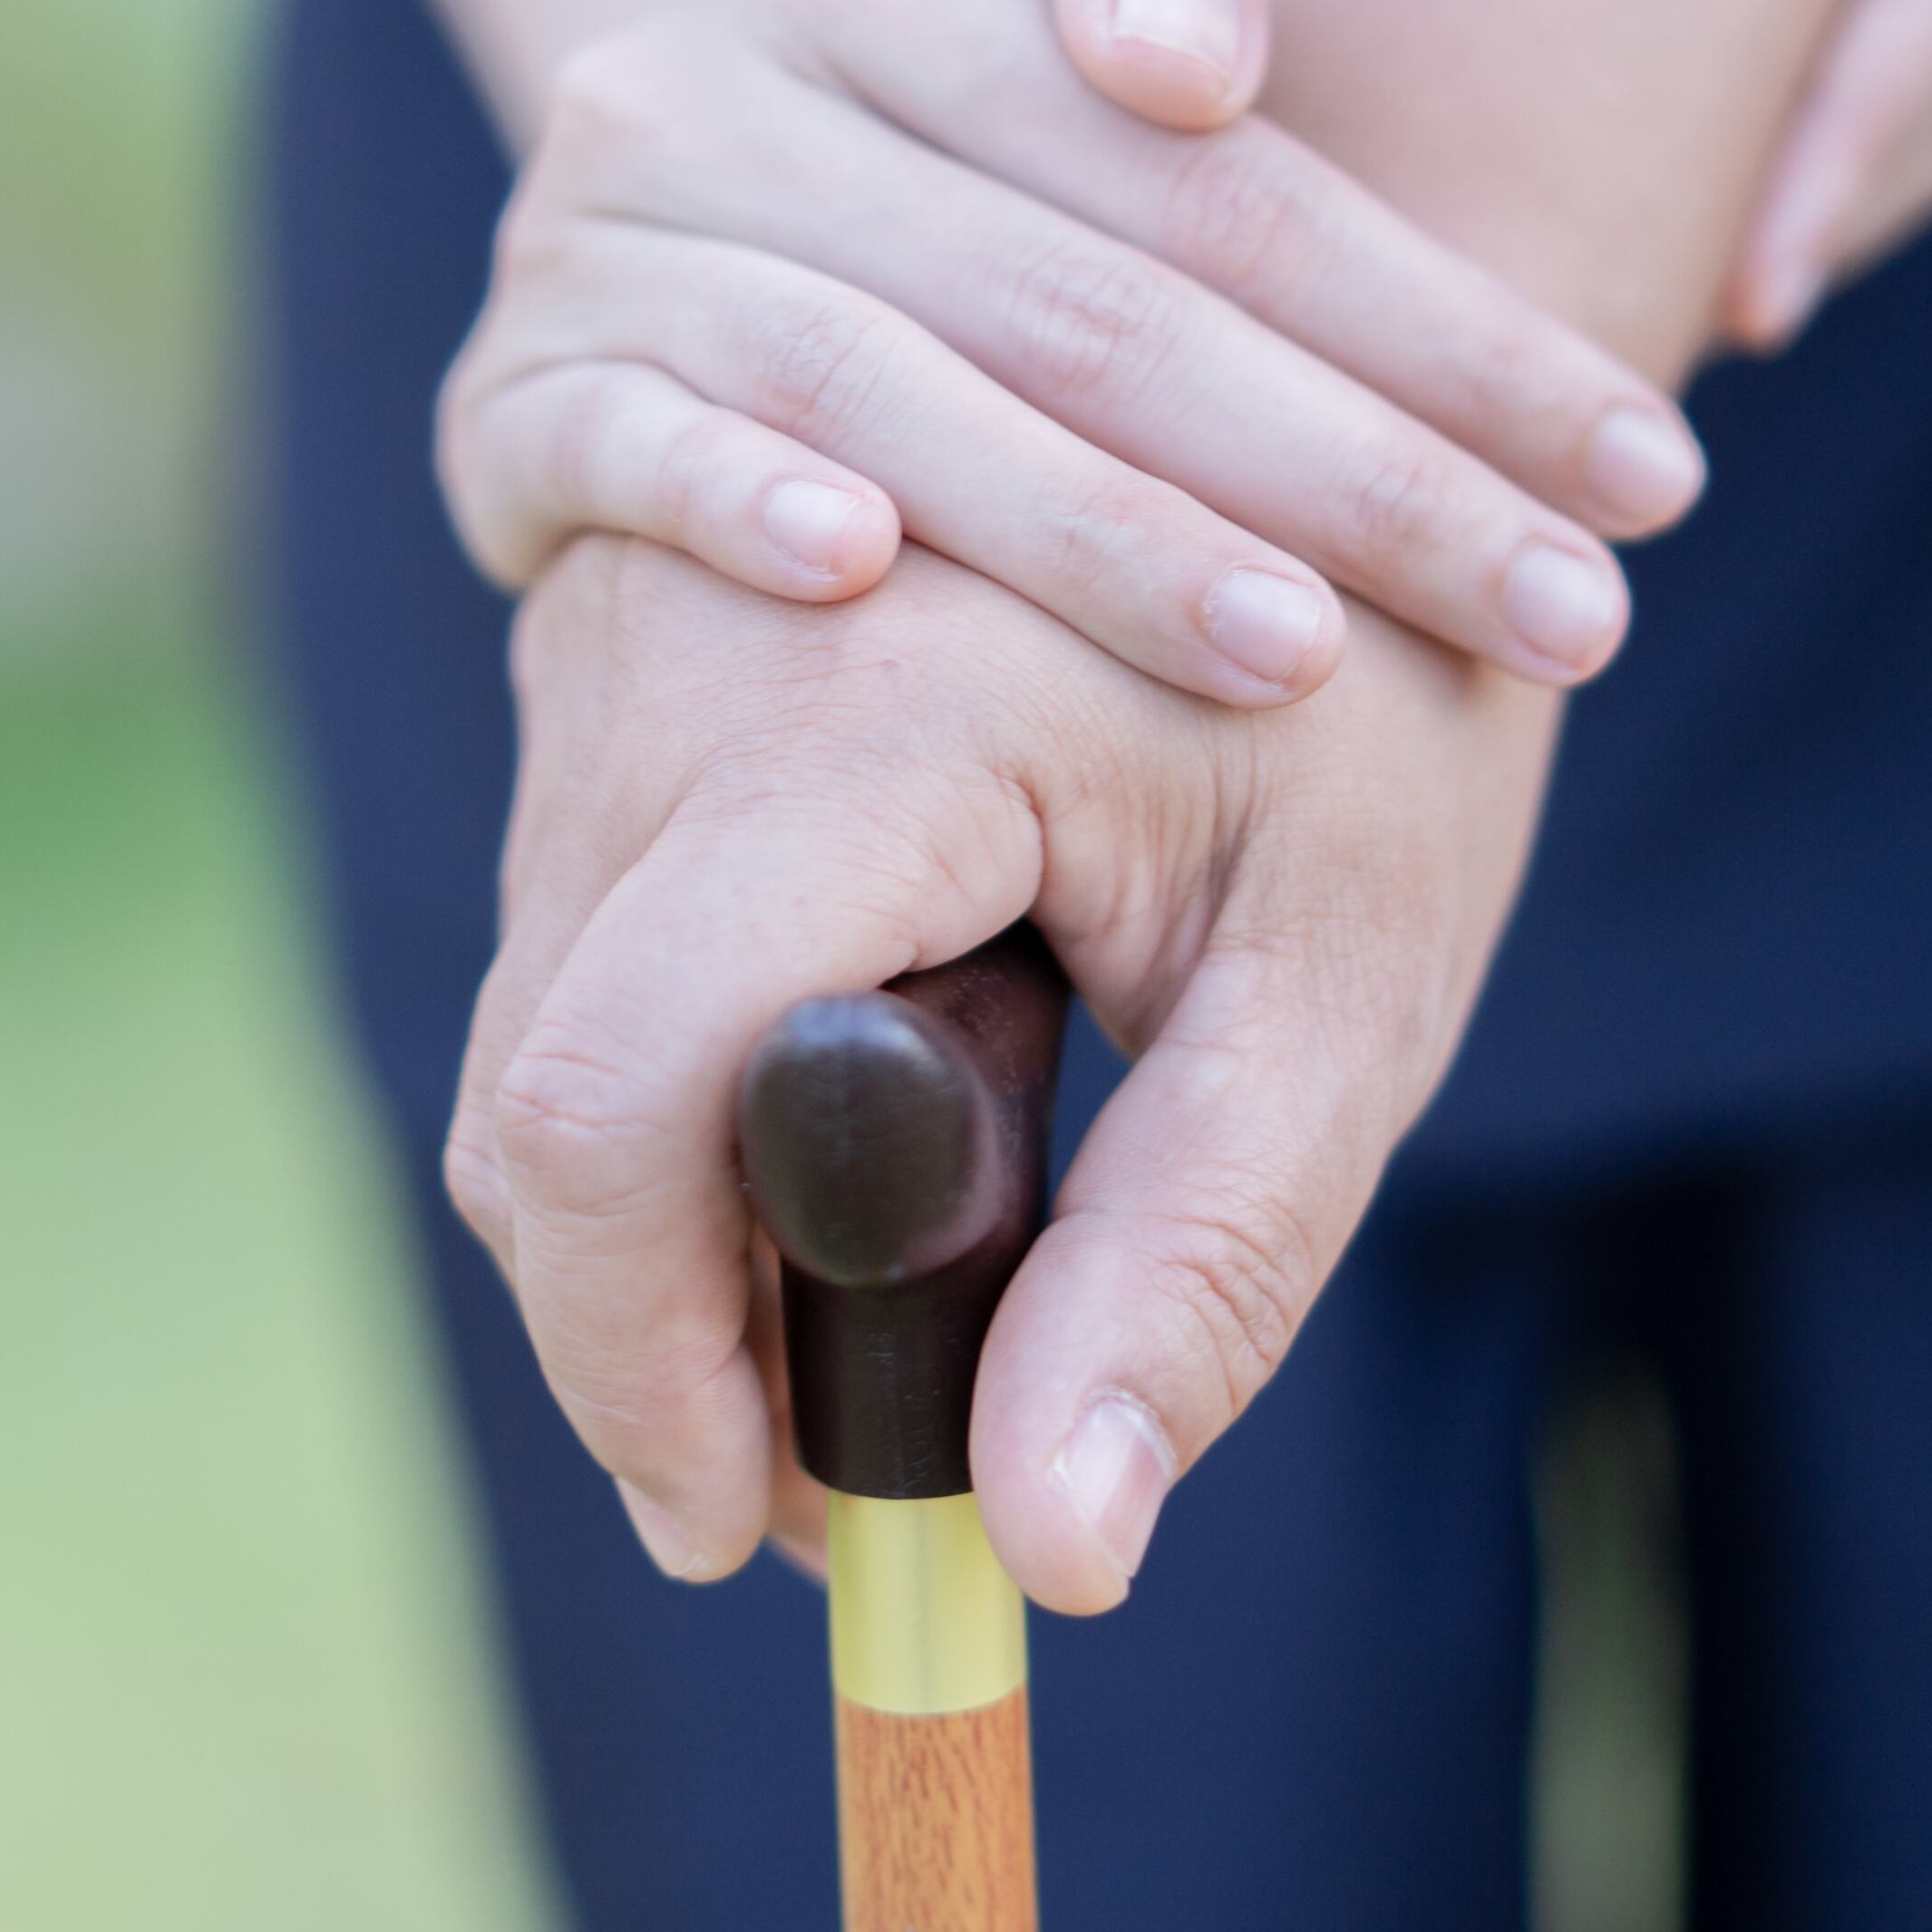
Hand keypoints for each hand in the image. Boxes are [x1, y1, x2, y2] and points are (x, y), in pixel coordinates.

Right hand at [438, 0, 1707, 703]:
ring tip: (1303, 656)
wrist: (644, 143)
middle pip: (1090, 303)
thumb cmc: (940, 81)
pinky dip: (731, 502)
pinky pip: (619, 449)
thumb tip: (1189, 61)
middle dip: (1354, 479)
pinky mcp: (507, 401)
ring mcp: (596, 242)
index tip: (1652, 478)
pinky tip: (862, 577)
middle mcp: (726, 78)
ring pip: (882, 391)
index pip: (1221, 175)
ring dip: (1096, 535)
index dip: (1449, 331)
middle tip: (1566, 622)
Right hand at [459, 534, 1554, 1607]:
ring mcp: (613, 624)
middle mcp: (675, 642)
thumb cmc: (1392, 679)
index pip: (608, 1106)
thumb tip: (1057, 1557)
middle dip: (656, 1333)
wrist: (1349, 375)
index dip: (641, 1364)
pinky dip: (677, 1065)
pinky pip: (568, 921)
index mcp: (853, 721)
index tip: (758, 1529)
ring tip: (929, 1251)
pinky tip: (880, 1076)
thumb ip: (1205, 1262)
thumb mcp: (1352, 979)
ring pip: (539, 1021)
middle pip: (543, 1099)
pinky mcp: (604, 635)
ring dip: (676, 1203)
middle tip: (859, 1475)